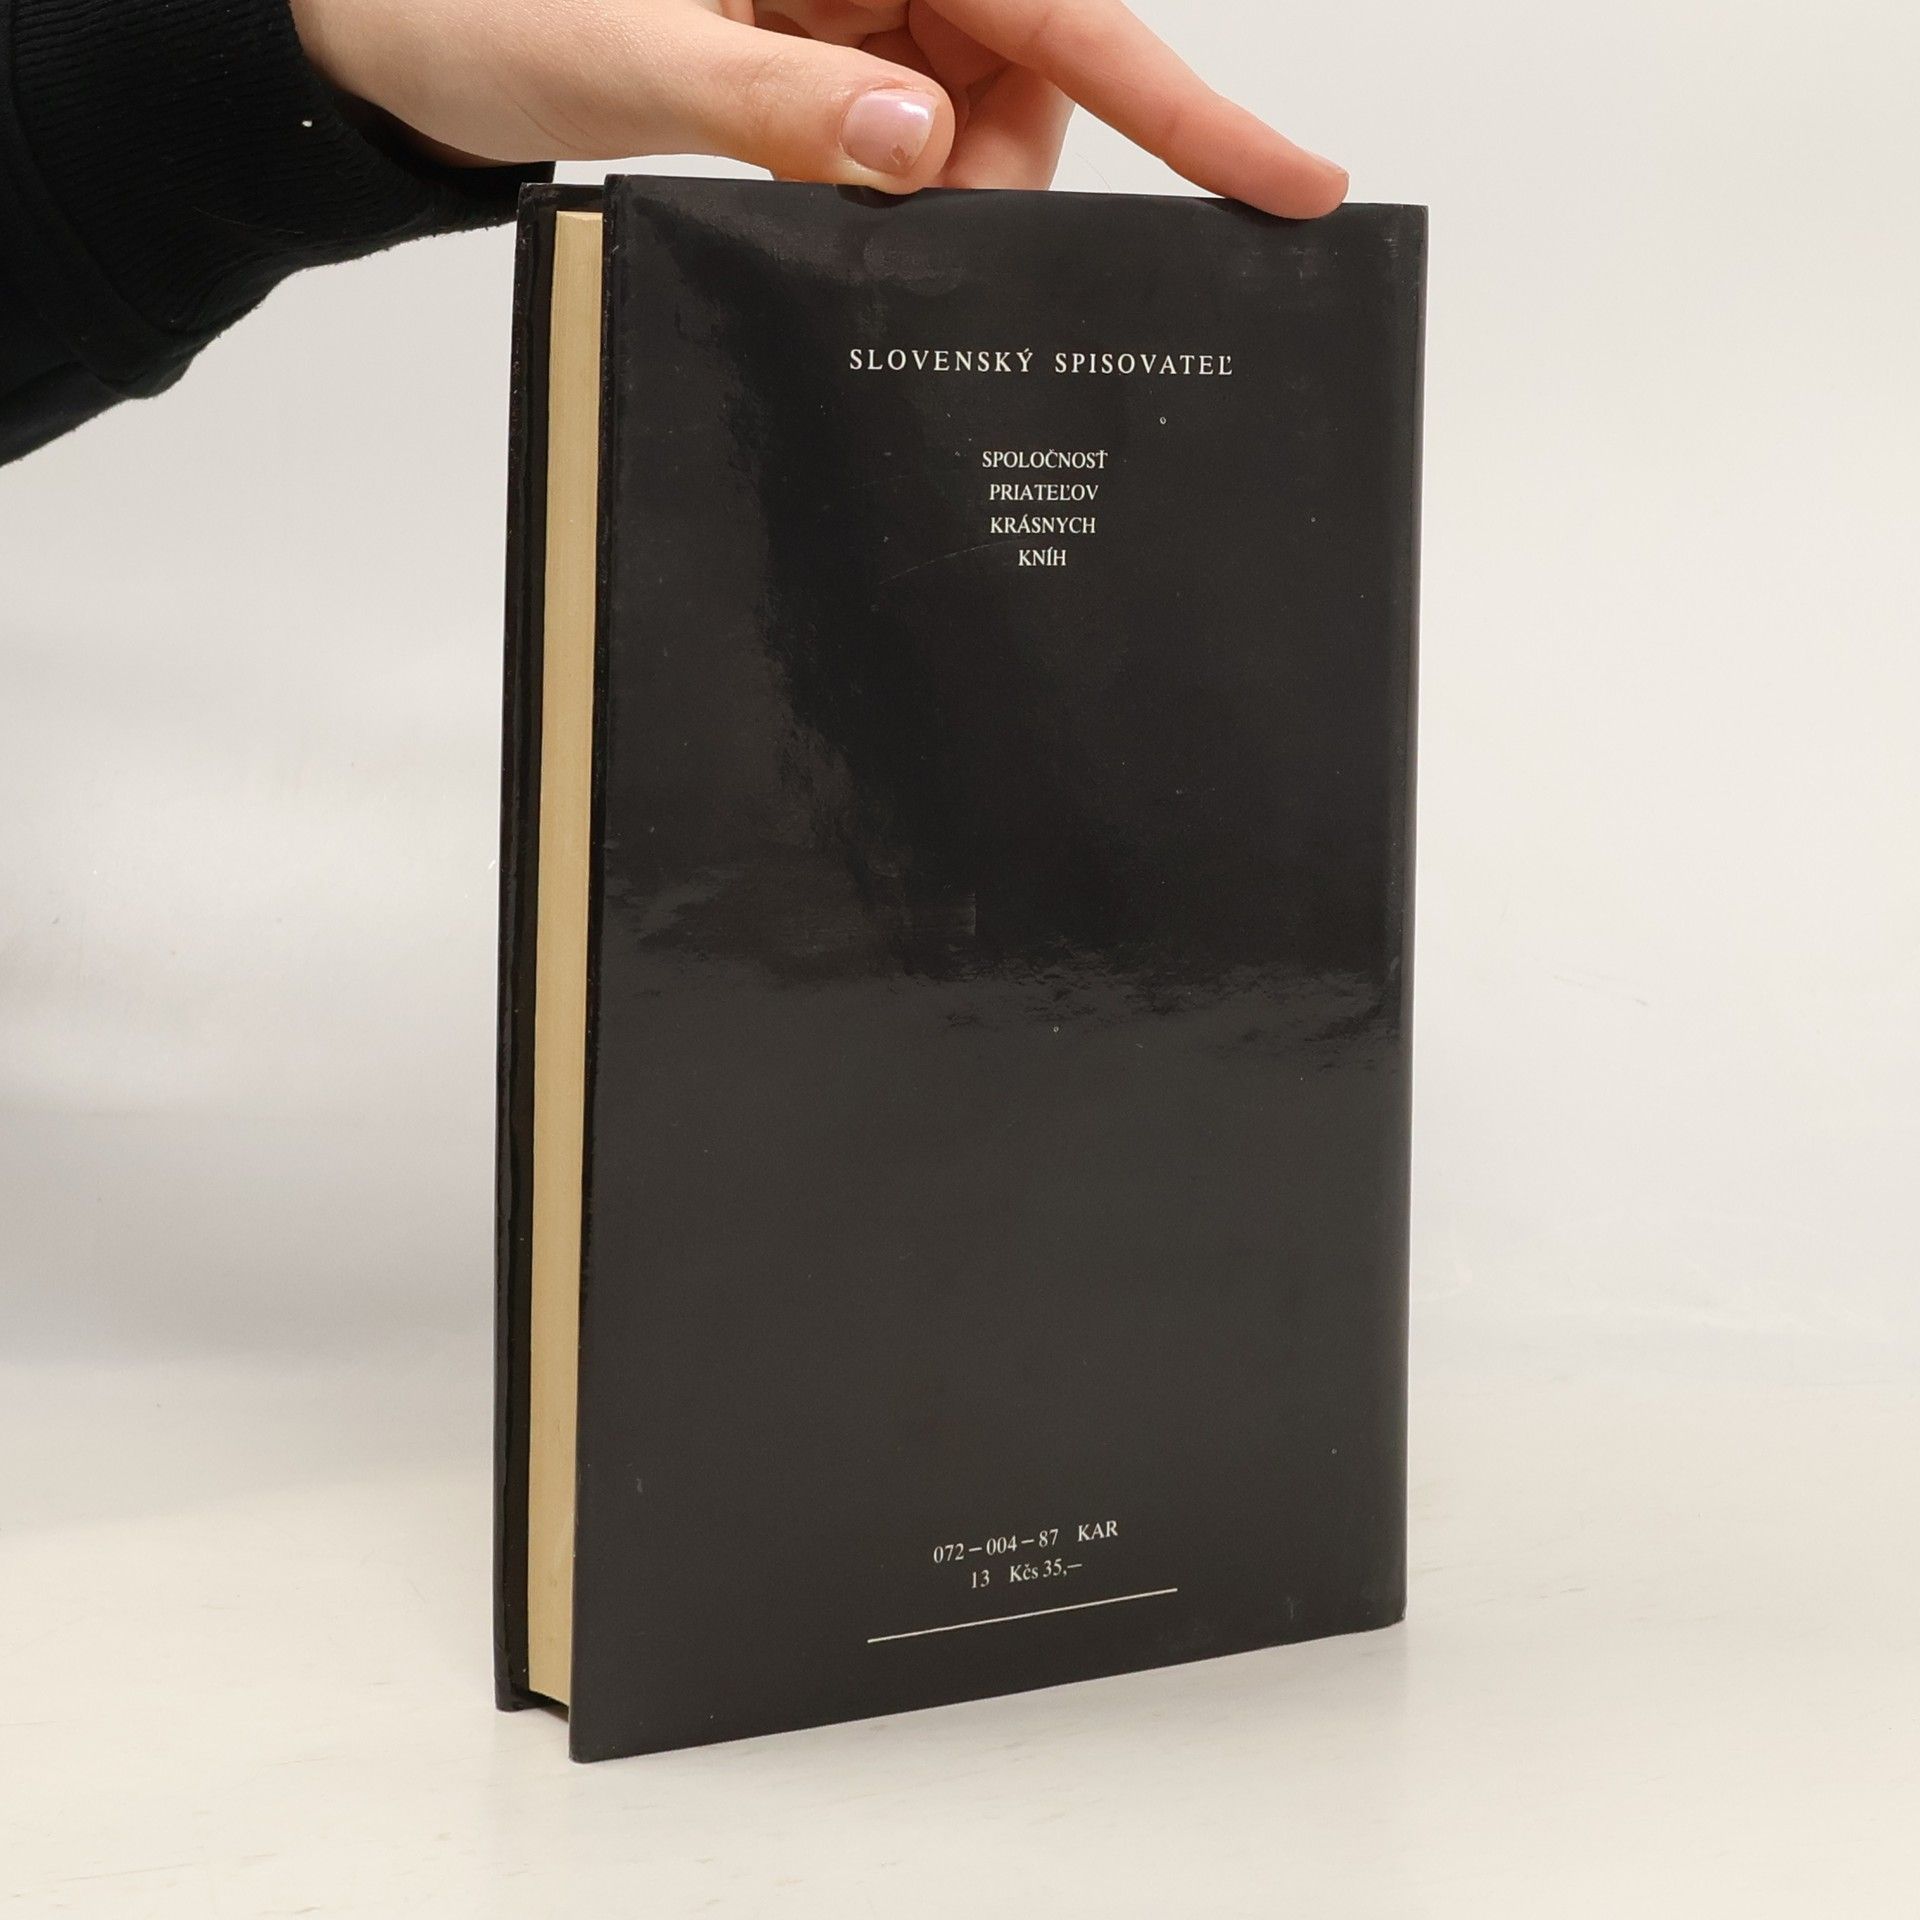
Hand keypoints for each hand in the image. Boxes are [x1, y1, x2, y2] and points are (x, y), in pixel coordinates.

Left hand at [290, 0, 1346, 216]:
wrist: (383, 37)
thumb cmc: (468, 2)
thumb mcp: (616, 51)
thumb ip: (771, 101)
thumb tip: (915, 146)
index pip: (1058, 4)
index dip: (1183, 96)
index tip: (1289, 180)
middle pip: (1028, 71)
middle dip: (990, 173)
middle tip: (901, 225)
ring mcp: (847, 1)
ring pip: (975, 117)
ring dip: (927, 194)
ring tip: (804, 190)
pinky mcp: (817, 52)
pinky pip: (908, 135)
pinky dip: (883, 190)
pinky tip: (813, 189)